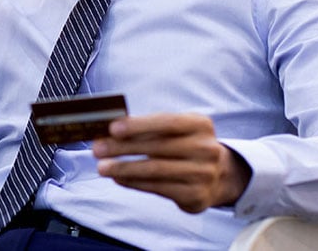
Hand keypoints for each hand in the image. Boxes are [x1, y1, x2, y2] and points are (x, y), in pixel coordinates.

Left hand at [92, 113, 251, 212]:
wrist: (219, 176)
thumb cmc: (187, 146)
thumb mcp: (177, 130)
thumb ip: (150, 128)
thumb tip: (111, 131)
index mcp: (200, 125)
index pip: (167, 122)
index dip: (139, 125)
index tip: (113, 128)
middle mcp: (206, 149)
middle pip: (157, 148)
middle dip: (123, 148)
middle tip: (98, 149)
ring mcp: (202, 174)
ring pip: (155, 170)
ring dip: (124, 169)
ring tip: (102, 167)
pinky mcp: (195, 196)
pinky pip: (157, 188)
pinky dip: (134, 183)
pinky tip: (119, 178)